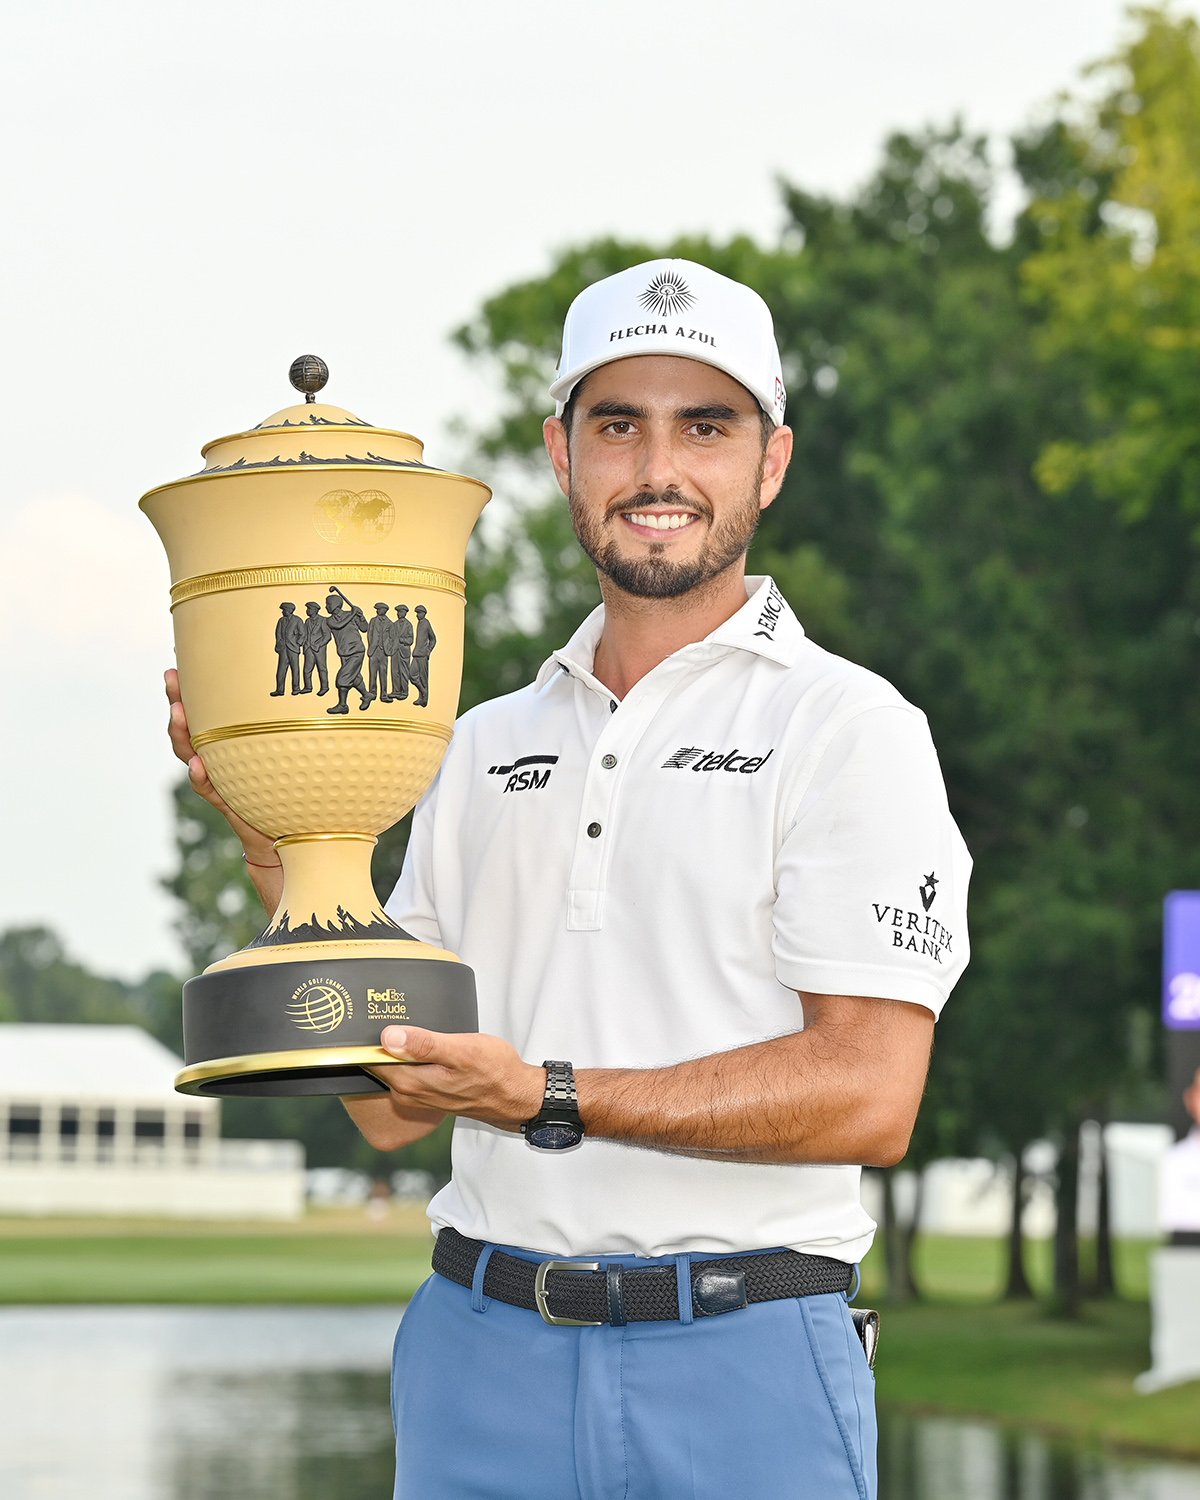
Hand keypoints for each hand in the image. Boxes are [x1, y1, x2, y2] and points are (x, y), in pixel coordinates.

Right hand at [164, 667, 274, 861]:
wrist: (286, 832)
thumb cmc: (291, 782)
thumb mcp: (287, 748)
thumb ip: (288, 726)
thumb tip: (318, 686)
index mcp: (228, 739)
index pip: (204, 708)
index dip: (189, 687)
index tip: (179, 659)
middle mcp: (217, 754)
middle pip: (189, 725)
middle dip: (176, 700)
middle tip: (171, 678)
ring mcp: (218, 776)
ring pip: (190, 753)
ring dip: (182, 733)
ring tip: (178, 714)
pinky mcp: (226, 800)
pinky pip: (208, 787)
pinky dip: (201, 776)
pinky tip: (199, 765)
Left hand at [367, 1027, 544, 1132]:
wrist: (516, 1096)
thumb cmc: (494, 1072)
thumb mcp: (462, 1051)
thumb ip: (425, 1044)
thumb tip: (389, 1036)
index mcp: (410, 1081)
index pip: (371, 1058)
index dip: (367, 1035)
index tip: (370, 1013)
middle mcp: (408, 1092)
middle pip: (378, 1061)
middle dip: (378, 1038)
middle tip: (385, 1008)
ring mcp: (418, 1093)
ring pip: (393, 1065)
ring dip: (394, 1045)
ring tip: (404, 1020)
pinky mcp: (428, 1090)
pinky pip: (407, 1070)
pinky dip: (408, 1054)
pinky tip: (419, 1040)